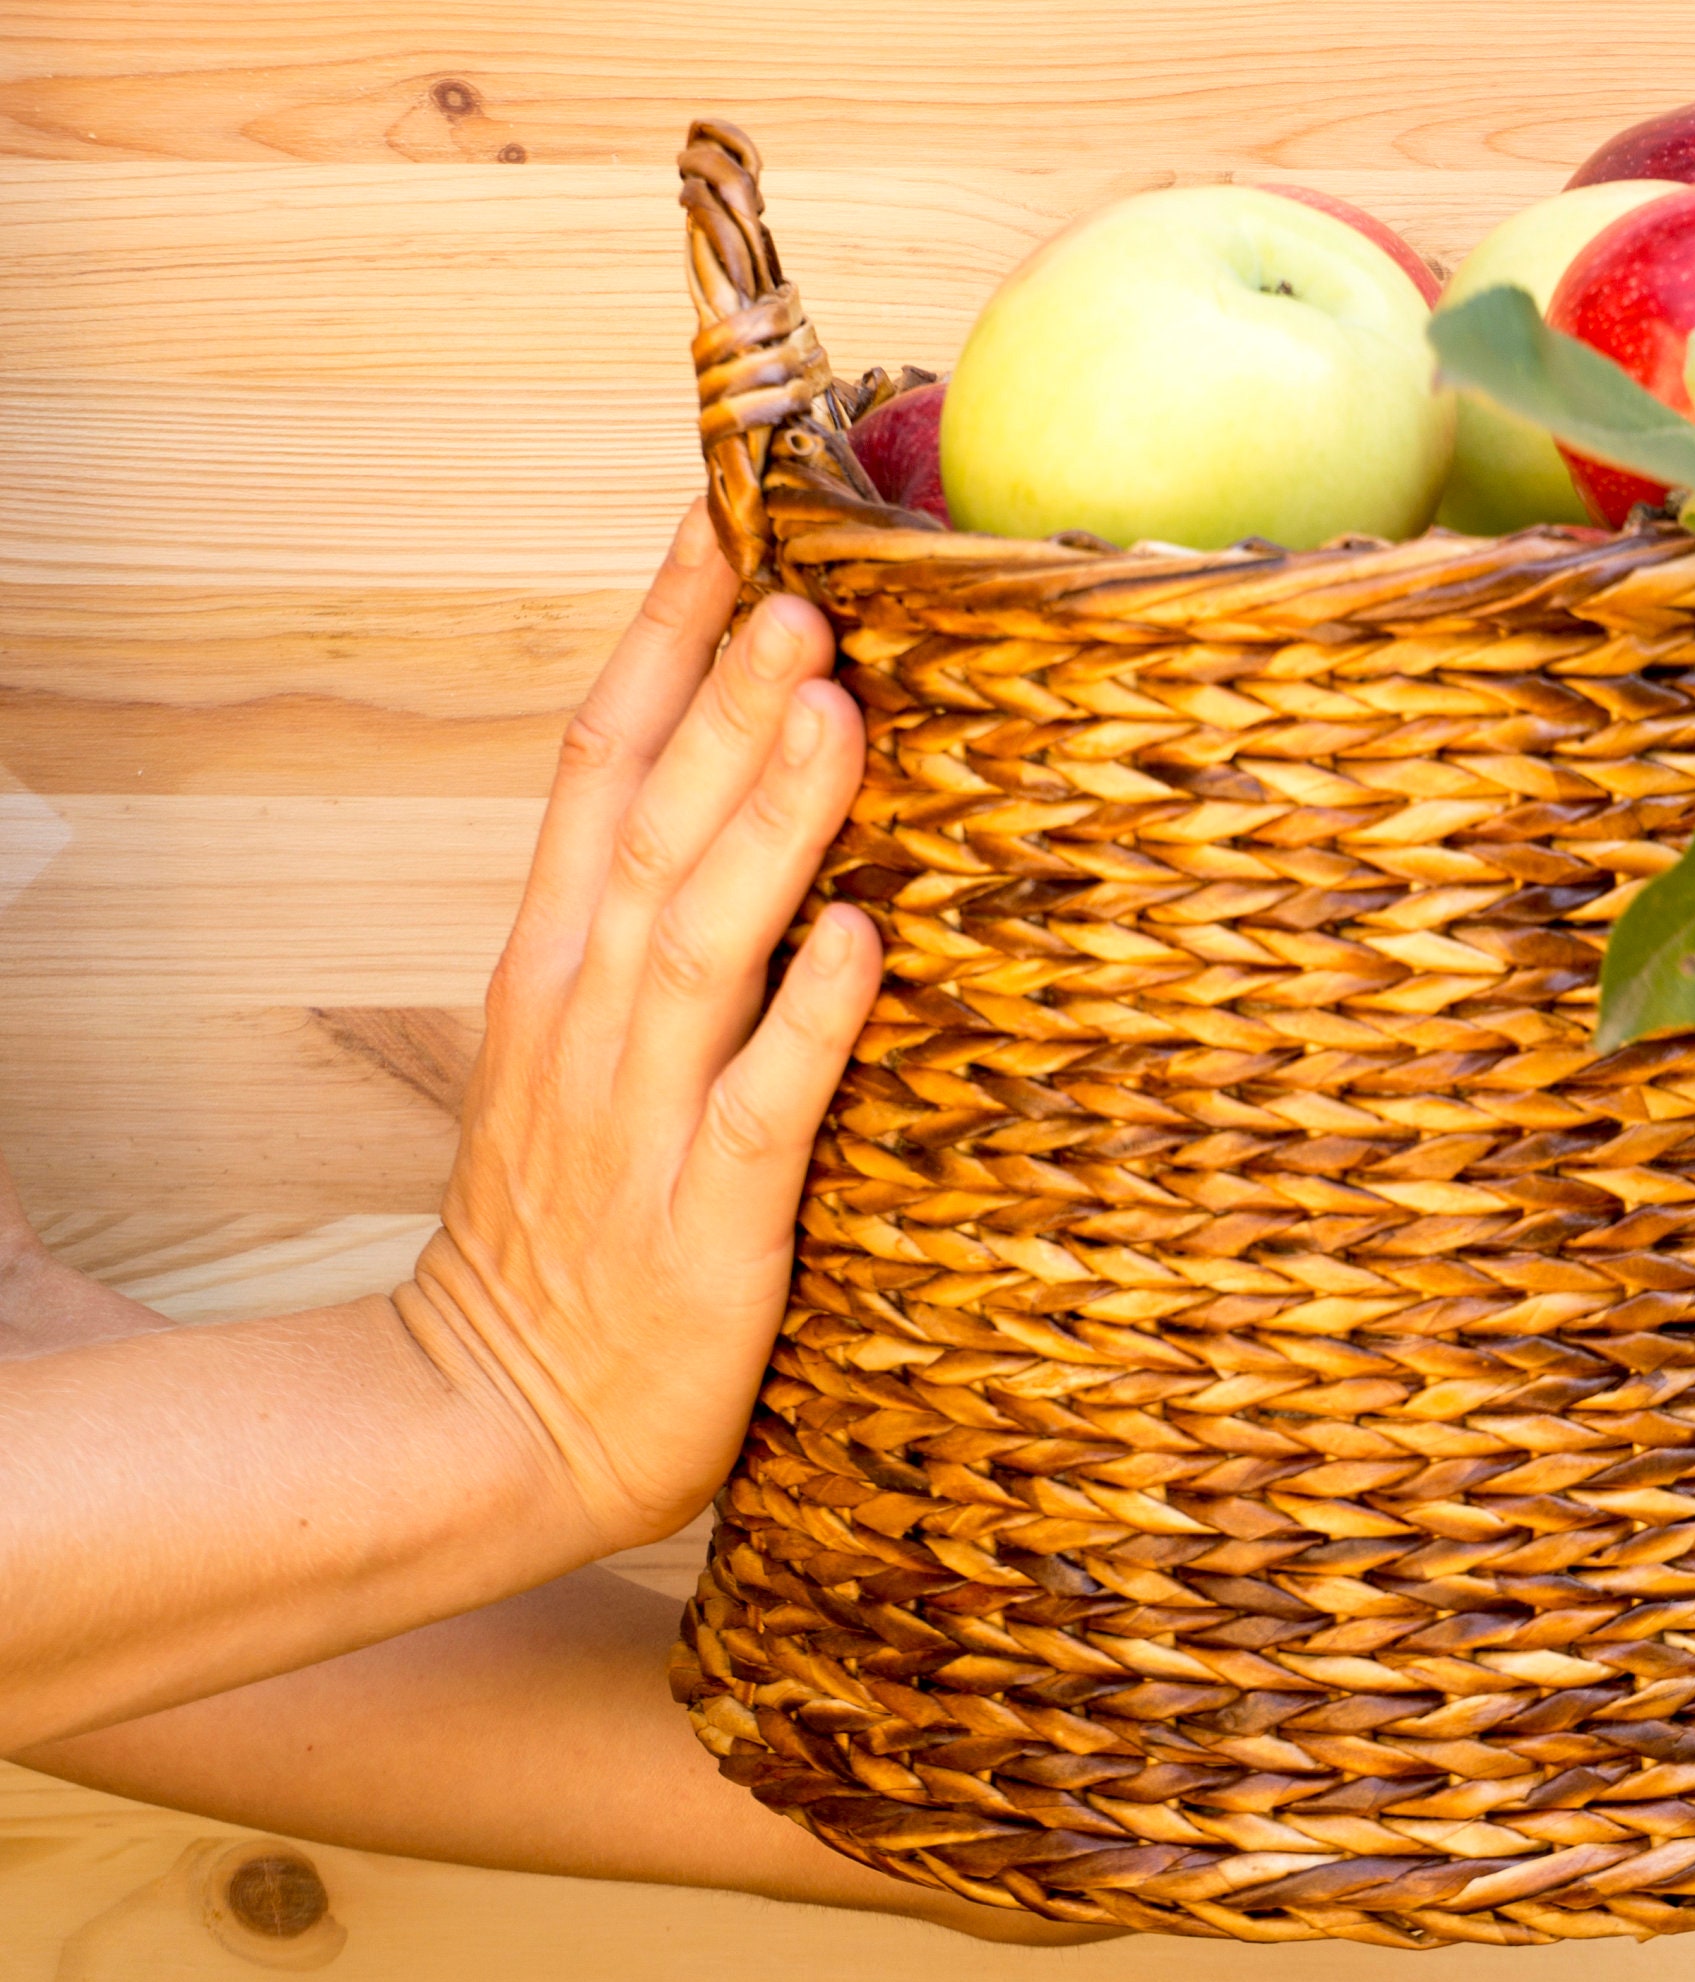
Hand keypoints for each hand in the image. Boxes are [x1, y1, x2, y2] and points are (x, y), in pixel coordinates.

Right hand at [399, 500, 879, 1555]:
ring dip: (770, 820)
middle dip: (725, 701)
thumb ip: (649, 917)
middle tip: (804, 585)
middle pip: (651, 823)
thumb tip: (748, 785)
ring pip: (702, 937)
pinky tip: (865, 941)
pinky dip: (810, 1018)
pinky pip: (762, 1101)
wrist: (499, 1418)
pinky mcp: (706, 1214)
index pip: (600, 761)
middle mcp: (585, 1012)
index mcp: (555, 958)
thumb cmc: (572, 1218)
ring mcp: (637, 1112)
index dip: (660, 639)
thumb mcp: (578, 1042)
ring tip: (836, 709)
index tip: (722, 521)